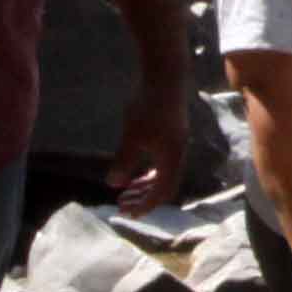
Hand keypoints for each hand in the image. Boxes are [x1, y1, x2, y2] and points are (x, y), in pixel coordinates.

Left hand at [106, 75, 187, 215]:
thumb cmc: (148, 107)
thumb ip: (124, 162)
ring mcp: (176, 144)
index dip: (145, 205)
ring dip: (144, 185)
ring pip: (163, 174)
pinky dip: (148, 171)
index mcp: (172, 158)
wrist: (165, 77)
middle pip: (164, 186)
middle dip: (143, 198)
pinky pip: (162, 162)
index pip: (162, 192)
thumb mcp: (132, 137)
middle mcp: (178, 154)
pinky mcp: (172, 134)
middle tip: (121, 205)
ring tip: (126, 190)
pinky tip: (133, 169)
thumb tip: (113, 184)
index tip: (127, 213)